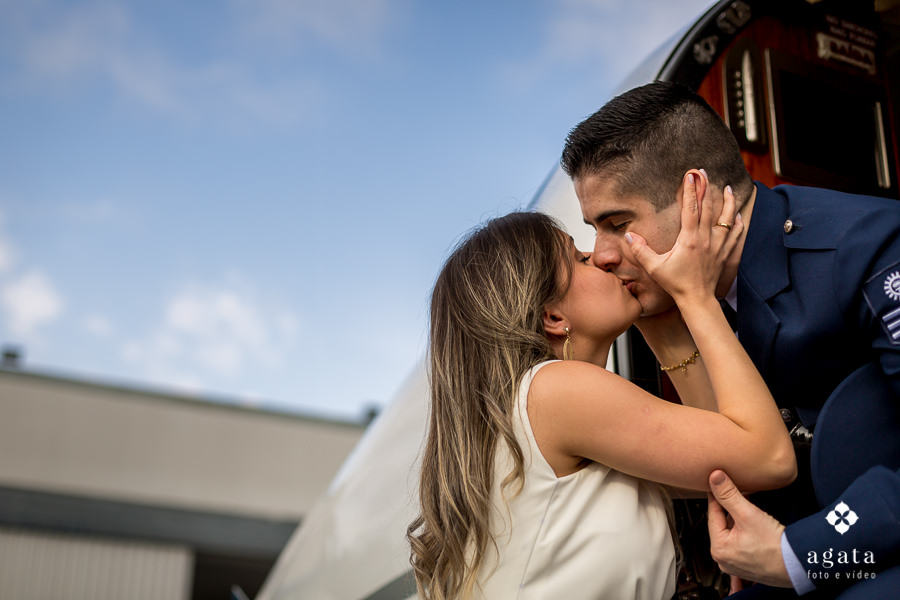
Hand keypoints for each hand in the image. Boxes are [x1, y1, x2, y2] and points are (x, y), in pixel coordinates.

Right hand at [626, 171, 742, 303]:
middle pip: (709, 208)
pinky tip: (737, 215)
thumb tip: (628, 236)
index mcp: (690, 239)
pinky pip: (736, 234)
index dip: (690, 190)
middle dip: (706, 188)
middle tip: (704, 172)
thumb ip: (640, 251)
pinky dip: (738, 223)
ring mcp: (718, 246)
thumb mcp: (654, 268)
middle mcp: (706, 239)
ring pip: (727, 218)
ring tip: (727, 188)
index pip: (691, 208)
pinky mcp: (725, 254)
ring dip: (727, 201)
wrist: (697, 300)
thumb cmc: (676, 284)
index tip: (690, 175)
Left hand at [707, 469, 792, 587]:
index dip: (717, 495)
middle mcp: (723, 560)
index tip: (717, 481)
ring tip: (748, 504)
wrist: (800, 565)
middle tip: (737, 491)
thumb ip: (729, 494)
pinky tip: (754, 522)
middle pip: (722, 524)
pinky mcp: (748, 566)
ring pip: (732, 532)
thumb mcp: (748, 514)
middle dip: (730, 507)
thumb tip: (715, 478)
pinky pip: (741, 542)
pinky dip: (745, 530)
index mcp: (718, 549)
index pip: (713, 513)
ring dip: (739, 517)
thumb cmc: (775, 546)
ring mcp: (735, 565)